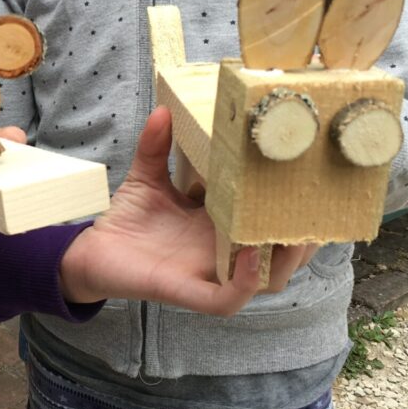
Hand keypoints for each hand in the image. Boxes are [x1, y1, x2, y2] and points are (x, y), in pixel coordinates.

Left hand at [58, 108, 308, 315]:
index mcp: (220, 225)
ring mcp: (208, 274)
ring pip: (268, 279)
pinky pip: (228, 298)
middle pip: (282, 253)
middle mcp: (222, 251)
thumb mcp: (147, 176)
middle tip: (317, 205)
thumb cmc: (126, 219)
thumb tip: (163, 109)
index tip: (307, 174)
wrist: (90, 250)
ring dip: (287, 259)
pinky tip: (251, 253)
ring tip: (295, 231)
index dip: (294, 205)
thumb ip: (157, 145)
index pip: (269, 219)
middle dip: (305, 235)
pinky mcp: (187, 291)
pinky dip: (246, 281)